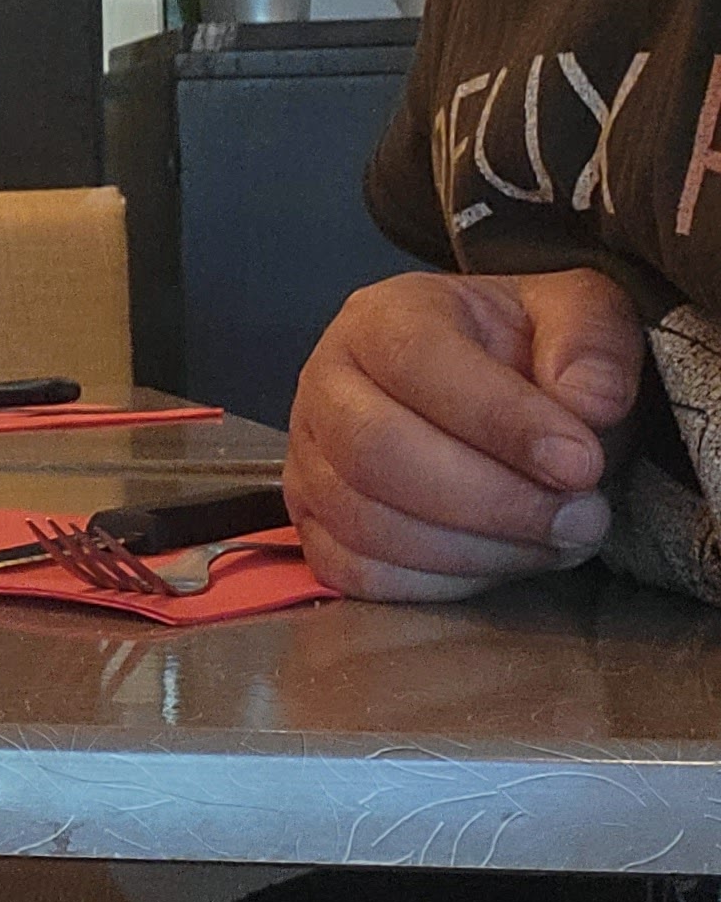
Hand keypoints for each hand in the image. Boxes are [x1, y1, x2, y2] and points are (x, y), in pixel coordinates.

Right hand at [283, 266, 642, 603]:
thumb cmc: (530, 356)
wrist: (495, 400)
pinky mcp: (315, 528)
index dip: (500, 419)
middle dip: (493, 500)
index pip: (417, 361)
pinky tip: (505, 560)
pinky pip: (361, 575)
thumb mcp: (579, 317)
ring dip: (479, 550)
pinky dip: (442, 584)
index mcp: (381, 318)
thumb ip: (591, 343)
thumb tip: (588, 402)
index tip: (584, 463)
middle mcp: (326, 385)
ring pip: (369, 524)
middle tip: (583, 518)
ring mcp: (310, 461)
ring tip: (559, 540)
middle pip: (377, 452)